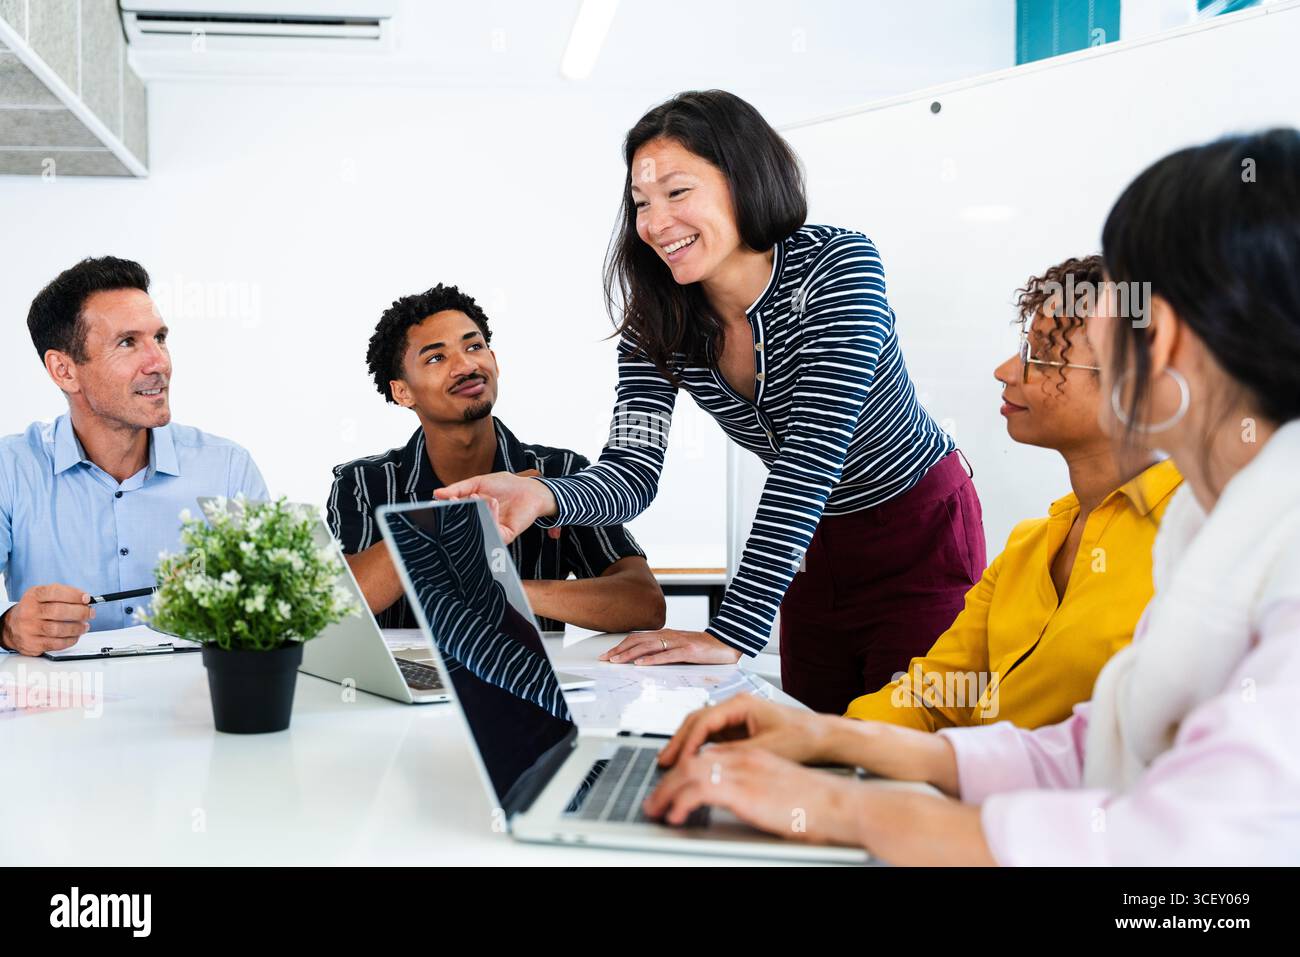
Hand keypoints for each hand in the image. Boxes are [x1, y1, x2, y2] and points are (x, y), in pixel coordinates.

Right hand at [1, 584, 93, 655]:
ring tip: (84, 626)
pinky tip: (75, 636)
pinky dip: (70, 640)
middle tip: (90, 613)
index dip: (74, 595)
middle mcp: (29, 611)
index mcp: (33, 596)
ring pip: (59, 629)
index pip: (55, 592)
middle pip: (59, 612)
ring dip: (77, 628)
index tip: (86, 598)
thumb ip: (63, 595)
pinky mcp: (32, 644)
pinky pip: (56, 644)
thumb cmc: (34, 610)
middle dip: (80, 612)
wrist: (12, 626)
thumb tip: (85, 599)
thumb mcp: (43, 596)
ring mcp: (29, 629)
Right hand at [435, 471, 557, 543]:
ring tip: (477, 496)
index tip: (441, 500)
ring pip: (476, 527)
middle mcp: (480, 524)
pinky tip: (492, 503)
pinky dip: (490, 516)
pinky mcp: (504, 535)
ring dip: (475, 510)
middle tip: (454, 500)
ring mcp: (491, 531)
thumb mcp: (478, 483)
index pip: (454, 516)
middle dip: (457, 511)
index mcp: (471, 513)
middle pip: (462, 525)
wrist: (528, 488)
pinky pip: (492, 532)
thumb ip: (458, 488)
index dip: (446, 509)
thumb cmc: (505, 485)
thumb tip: (437, 493)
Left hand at [599, 628, 740, 665]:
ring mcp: (678, 642)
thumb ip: (663, 651)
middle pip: (638, 641)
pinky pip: (667, 655)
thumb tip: (643, 660)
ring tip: (617, 661)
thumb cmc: (703, 648)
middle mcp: (669, 635)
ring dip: (630, 654)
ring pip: (649, 647)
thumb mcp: (679, 647)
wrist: (727, 644)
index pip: (637, 639)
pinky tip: (641, 663)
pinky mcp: (688, 650)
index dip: (621, 646)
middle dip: (619, 650)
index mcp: (666, 635)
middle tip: (605, 659)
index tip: (607, 655)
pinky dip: (652, 659)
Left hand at [643, 744, 866, 845]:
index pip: (707, 754)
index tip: (671, 785)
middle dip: (668, 779)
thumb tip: (737, 801)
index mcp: (753, 754)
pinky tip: (675, 816)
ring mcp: (742, 770)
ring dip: (666, 791)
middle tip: (654, 799)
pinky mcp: (743, 789)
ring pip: (689, 771)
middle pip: (692, 759)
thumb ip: (755, 788)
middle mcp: (744, 757)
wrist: (840, 803)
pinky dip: (680, 802)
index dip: (684, 769)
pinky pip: (698, 790)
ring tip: (655, 809)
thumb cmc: (817, 802)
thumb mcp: (779, 789)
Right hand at [657, 692, 833, 766]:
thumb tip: (709, 762)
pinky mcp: (740, 729)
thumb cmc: (803, 737)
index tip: (679, 760)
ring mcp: (737, 717)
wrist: (824, 737)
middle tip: (665, 760)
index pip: (704, 721)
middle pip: (697, 720)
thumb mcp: (767, 749)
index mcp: (741, 704)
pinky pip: (712, 737)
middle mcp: (736, 706)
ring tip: (672, 762)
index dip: (688, 742)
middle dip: (679, 741)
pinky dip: (699, 748)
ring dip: (687, 744)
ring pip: (702, 728)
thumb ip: (736, 754)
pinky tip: (693, 761)